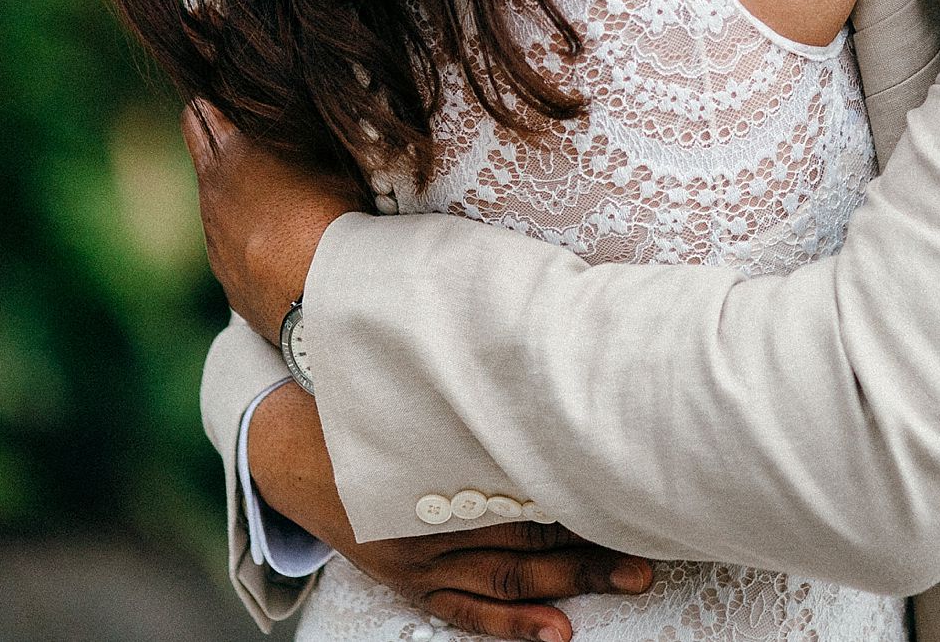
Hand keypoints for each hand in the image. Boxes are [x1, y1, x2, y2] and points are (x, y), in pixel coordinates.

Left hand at [181, 100, 356, 335]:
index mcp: (236, 158)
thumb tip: (295, 138)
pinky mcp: (225, 277)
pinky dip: (238, 233)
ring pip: (212, 202)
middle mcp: (214, 197)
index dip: (210, 102)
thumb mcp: (329, 169)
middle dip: (202, 129)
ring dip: (226, 187)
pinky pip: (226, 244)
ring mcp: (215, 241)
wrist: (322, 303)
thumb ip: (302, 150)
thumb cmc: (334, 223)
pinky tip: (262, 236)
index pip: (208, 116)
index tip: (208, 91)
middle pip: (198, 149)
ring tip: (246, 178)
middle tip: (201, 111)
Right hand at [247, 382, 653, 641]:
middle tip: (654, 541)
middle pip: (528, 526)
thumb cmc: (362, 394)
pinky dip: (510, 623)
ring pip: (505, 573)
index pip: (529, 473)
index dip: (582, 479)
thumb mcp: (419, 372)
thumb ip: (477, 368)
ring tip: (630, 581)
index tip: (635, 479)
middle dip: (594, 538)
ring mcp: (418, 554)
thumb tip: (548, 328)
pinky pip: (464, 608)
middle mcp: (433, 509)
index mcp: (443, 452)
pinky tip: (556, 632)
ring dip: (571, 580)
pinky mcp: (406, 578)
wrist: (285, 439)